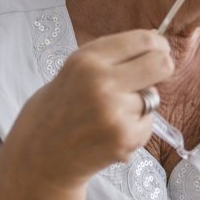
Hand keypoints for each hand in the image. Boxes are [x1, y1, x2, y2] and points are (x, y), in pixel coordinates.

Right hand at [0, 29, 173, 195]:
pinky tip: (109, 134)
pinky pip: (148, 124)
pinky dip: (135, 129)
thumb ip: (110, 58)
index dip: (158, 44)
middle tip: (152, 77)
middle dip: (162, 69)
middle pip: (161, 64)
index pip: (142, 40)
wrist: (37, 159)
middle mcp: (100, 82)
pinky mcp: (124, 138)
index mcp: (86, 60)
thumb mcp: (74, 71)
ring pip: (153, 98)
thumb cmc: (57, 111)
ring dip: (139, 106)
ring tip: (109, 116)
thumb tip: (155, 42)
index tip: (159, 49)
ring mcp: (114, 112)